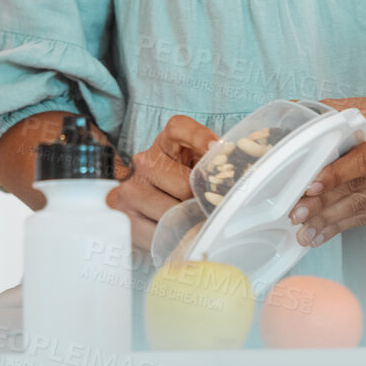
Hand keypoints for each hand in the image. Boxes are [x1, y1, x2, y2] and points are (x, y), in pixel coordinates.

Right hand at [105, 114, 217, 252]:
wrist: (136, 202)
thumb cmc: (173, 183)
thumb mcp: (191, 165)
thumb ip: (211, 163)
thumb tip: (242, 173)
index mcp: (165, 143)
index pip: (179, 129)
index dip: (199, 137)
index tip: (217, 147)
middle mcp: (144, 161)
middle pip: (186, 184)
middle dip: (201, 201)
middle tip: (208, 210)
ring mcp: (130, 188)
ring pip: (173, 211)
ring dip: (188, 222)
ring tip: (192, 223)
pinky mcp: (123, 214)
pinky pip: (157, 231)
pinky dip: (172, 236)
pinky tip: (176, 233)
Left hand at [288, 92, 365, 247]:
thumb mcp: (358, 107)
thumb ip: (325, 115)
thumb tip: (283, 122)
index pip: (365, 159)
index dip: (336, 175)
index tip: (310, 187)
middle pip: (361, 186)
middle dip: (325, 203)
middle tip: (297, 214)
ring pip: (365, 206)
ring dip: (331, 220)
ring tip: (305, 230)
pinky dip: (345, 225)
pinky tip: (324, 231)